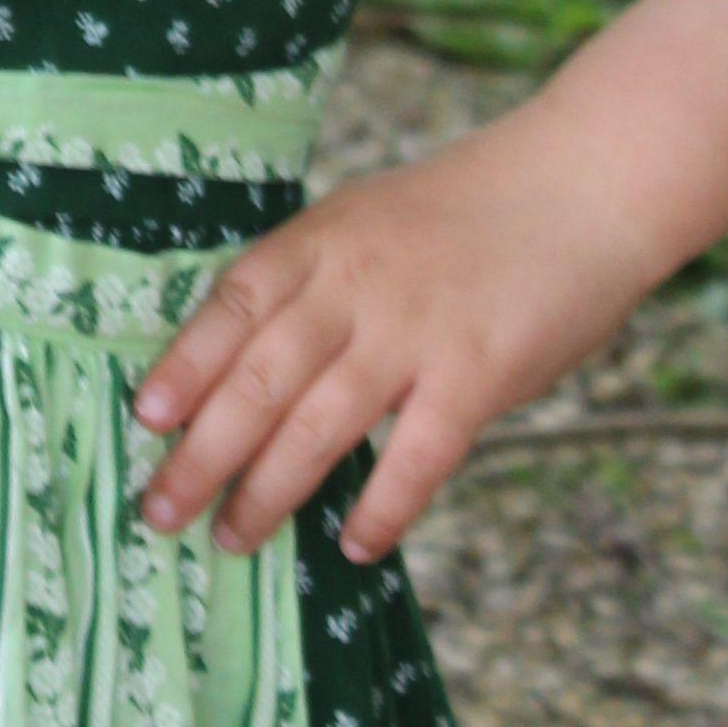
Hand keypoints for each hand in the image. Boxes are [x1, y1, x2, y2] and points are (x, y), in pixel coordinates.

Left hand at [129, 0, 727, 567]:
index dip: (184, 366)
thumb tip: (251, 367)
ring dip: (269, 491)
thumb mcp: (372, 219)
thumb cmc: (473, 210)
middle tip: (160, 512)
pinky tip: (354, 545)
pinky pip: (418, 456)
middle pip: (259, 379)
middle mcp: (357, 283)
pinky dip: (382, 506)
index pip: (233, 306)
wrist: (584, 181)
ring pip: (319, 424)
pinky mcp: (478, 372)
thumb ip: (319, 282)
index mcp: (325, 239)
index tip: (144, 421)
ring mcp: (416, 329)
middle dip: (202, 454)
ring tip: (234, 539)